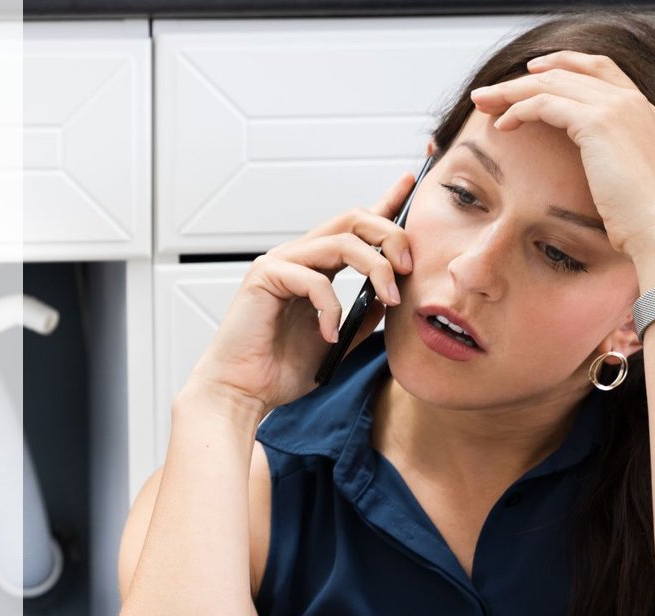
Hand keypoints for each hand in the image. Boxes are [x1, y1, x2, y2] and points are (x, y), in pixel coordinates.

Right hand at [184, 172, 415, 418]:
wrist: (244, 391)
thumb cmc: (279, 369)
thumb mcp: (337, 340)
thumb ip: (362, 317)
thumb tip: (389, 296)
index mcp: (314, 268)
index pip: (354, 228)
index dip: (385, 203)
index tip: (410, 184)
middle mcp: (297, 258)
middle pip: (353, 219)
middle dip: (390, 235)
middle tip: (408, 267)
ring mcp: (280, 263)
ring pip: (341, 242)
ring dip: (375, 267)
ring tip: (389, 298)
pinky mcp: (265, 276)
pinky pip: (315, 279)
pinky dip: (331, 308)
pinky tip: (329, 334)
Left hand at [467, 51, 654, 258]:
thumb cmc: (643, 217)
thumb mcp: (629, 177)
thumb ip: (613, 157)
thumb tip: (594, 165)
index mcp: (642, 109)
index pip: (599, 67)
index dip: (563, 63)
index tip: (531, 71)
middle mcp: (631, 100)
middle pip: (566, 72)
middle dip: (523, 79)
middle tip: (488, 92)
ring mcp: (616, 107)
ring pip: (551, 84)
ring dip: (511, 91)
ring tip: (483, 104)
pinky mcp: (597, 122)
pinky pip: (545, 104)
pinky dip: (519, 110)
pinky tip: (502, 126)